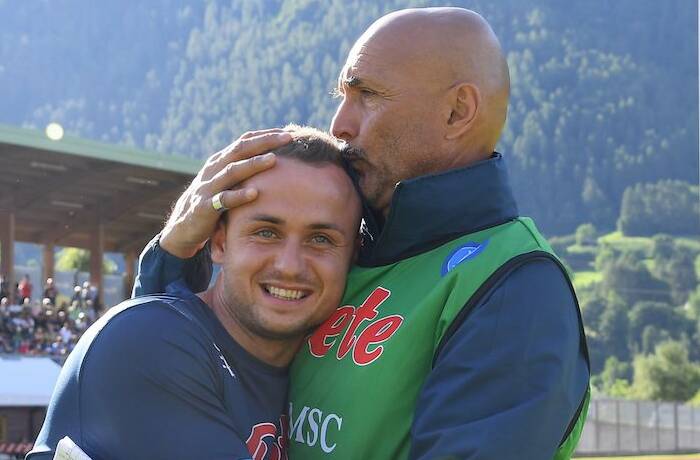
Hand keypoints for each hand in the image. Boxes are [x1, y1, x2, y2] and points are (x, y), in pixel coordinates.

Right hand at [160, 129, 291, 257]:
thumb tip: (275, 158)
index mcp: (220, 161)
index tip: (289, 132)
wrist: (183, 228)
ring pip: (232, 171)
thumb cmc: (213, 202)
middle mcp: (213, 169)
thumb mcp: (227, 183)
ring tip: (273, 159)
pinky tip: (255, 193)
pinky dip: (238, 196)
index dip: (266, 135)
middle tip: (287, 138)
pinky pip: (223, 200)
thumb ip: (245, 170)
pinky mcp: (204, 207)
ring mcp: (208, 187)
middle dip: (264, 142)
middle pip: (240, 149)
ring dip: (253, 164)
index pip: (244, 141)